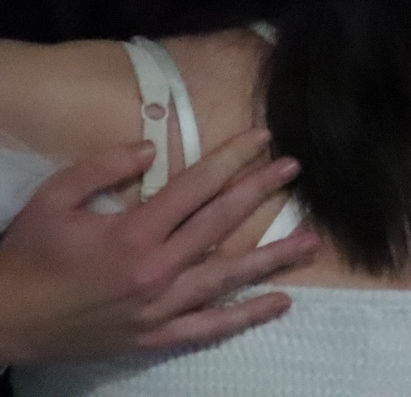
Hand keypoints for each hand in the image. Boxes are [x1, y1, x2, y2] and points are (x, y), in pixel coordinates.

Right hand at [0, 129, 320, 364]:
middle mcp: (155, 270)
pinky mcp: (154, 337)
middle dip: (261, 192)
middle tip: (295, 169)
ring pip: (228, 277)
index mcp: (133, 233)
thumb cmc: (27, 255)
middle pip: (221, 224)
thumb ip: (103, 167)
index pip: (196, 188)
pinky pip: (209, 328)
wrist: (4, 320)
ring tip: (313, 242)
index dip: (232, 160)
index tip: (263, 139)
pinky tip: (280, 302)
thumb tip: (152, 146)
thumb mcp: (53, 198)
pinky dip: (246, 316)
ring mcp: (159, 308)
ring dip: (273, 257)